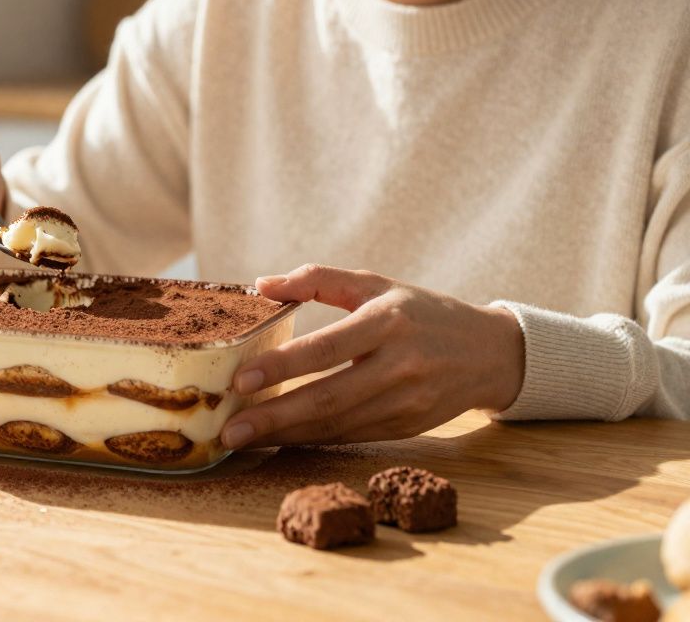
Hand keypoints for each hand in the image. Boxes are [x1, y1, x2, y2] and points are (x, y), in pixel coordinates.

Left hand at [220, 264, 524, 448]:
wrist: (490, 352)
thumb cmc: (420, 311)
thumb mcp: (375, 283)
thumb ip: (318, 278)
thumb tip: (261, 284)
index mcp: (388, 322)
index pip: (326, 348)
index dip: (282, 366)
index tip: (241, 380)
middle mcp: (400, 365)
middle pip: (328, 397)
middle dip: (274, 417)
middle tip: (229, 430)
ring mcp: (407, 401)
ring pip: (337, 425)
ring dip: (285, 436)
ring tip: (241, 440)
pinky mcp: (408, 427)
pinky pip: (351, 435)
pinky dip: (311, 441)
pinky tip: (278, 440)